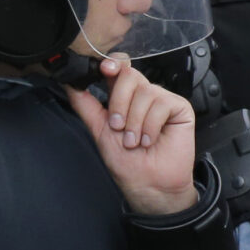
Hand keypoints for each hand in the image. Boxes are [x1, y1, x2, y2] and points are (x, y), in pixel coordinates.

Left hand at [67, 54, 200, 217]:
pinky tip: (151, 140)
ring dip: (135, 122)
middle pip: (129, 75)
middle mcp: (143, 95)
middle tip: (119, 128)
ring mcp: (162, 100)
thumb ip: (85, 104)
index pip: (119, 69)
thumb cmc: (126, 162)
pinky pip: (162, 103)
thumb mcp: (98, 130)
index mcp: (124, 97)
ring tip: (136, 141)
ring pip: (145, 91)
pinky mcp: (180, 108)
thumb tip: (69, 82)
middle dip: (119, 104)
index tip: (103, 70)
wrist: (147, 183)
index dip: (112, 65)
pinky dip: (152, 126)